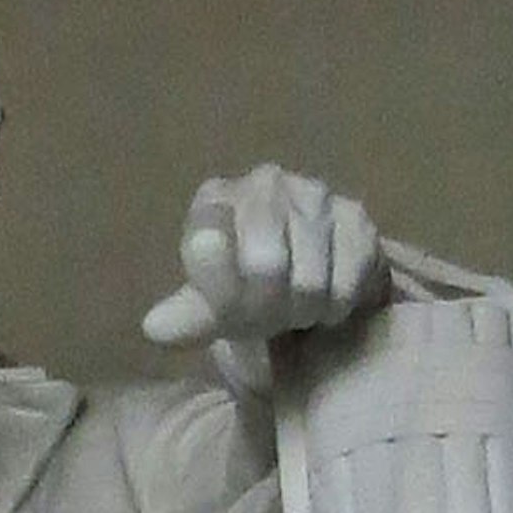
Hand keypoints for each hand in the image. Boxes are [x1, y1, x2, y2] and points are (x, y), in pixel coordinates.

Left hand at [140, 168, 383, 392]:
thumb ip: (184, 319)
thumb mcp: (207, 311)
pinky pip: (348, 281)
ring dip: (304, 312)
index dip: (222, 296)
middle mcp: (263, 183)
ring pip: (309, 281)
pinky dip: (337, 307)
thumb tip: (155, 328)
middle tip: (271, 317)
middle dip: (268, 310)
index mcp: (213, 200)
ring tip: (299, 308)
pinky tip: (328, 298)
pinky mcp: (357, 216)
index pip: (206, 246)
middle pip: (265, 267)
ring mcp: (314, 193)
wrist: (306, 285)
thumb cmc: (246, 292)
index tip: (230, 313)